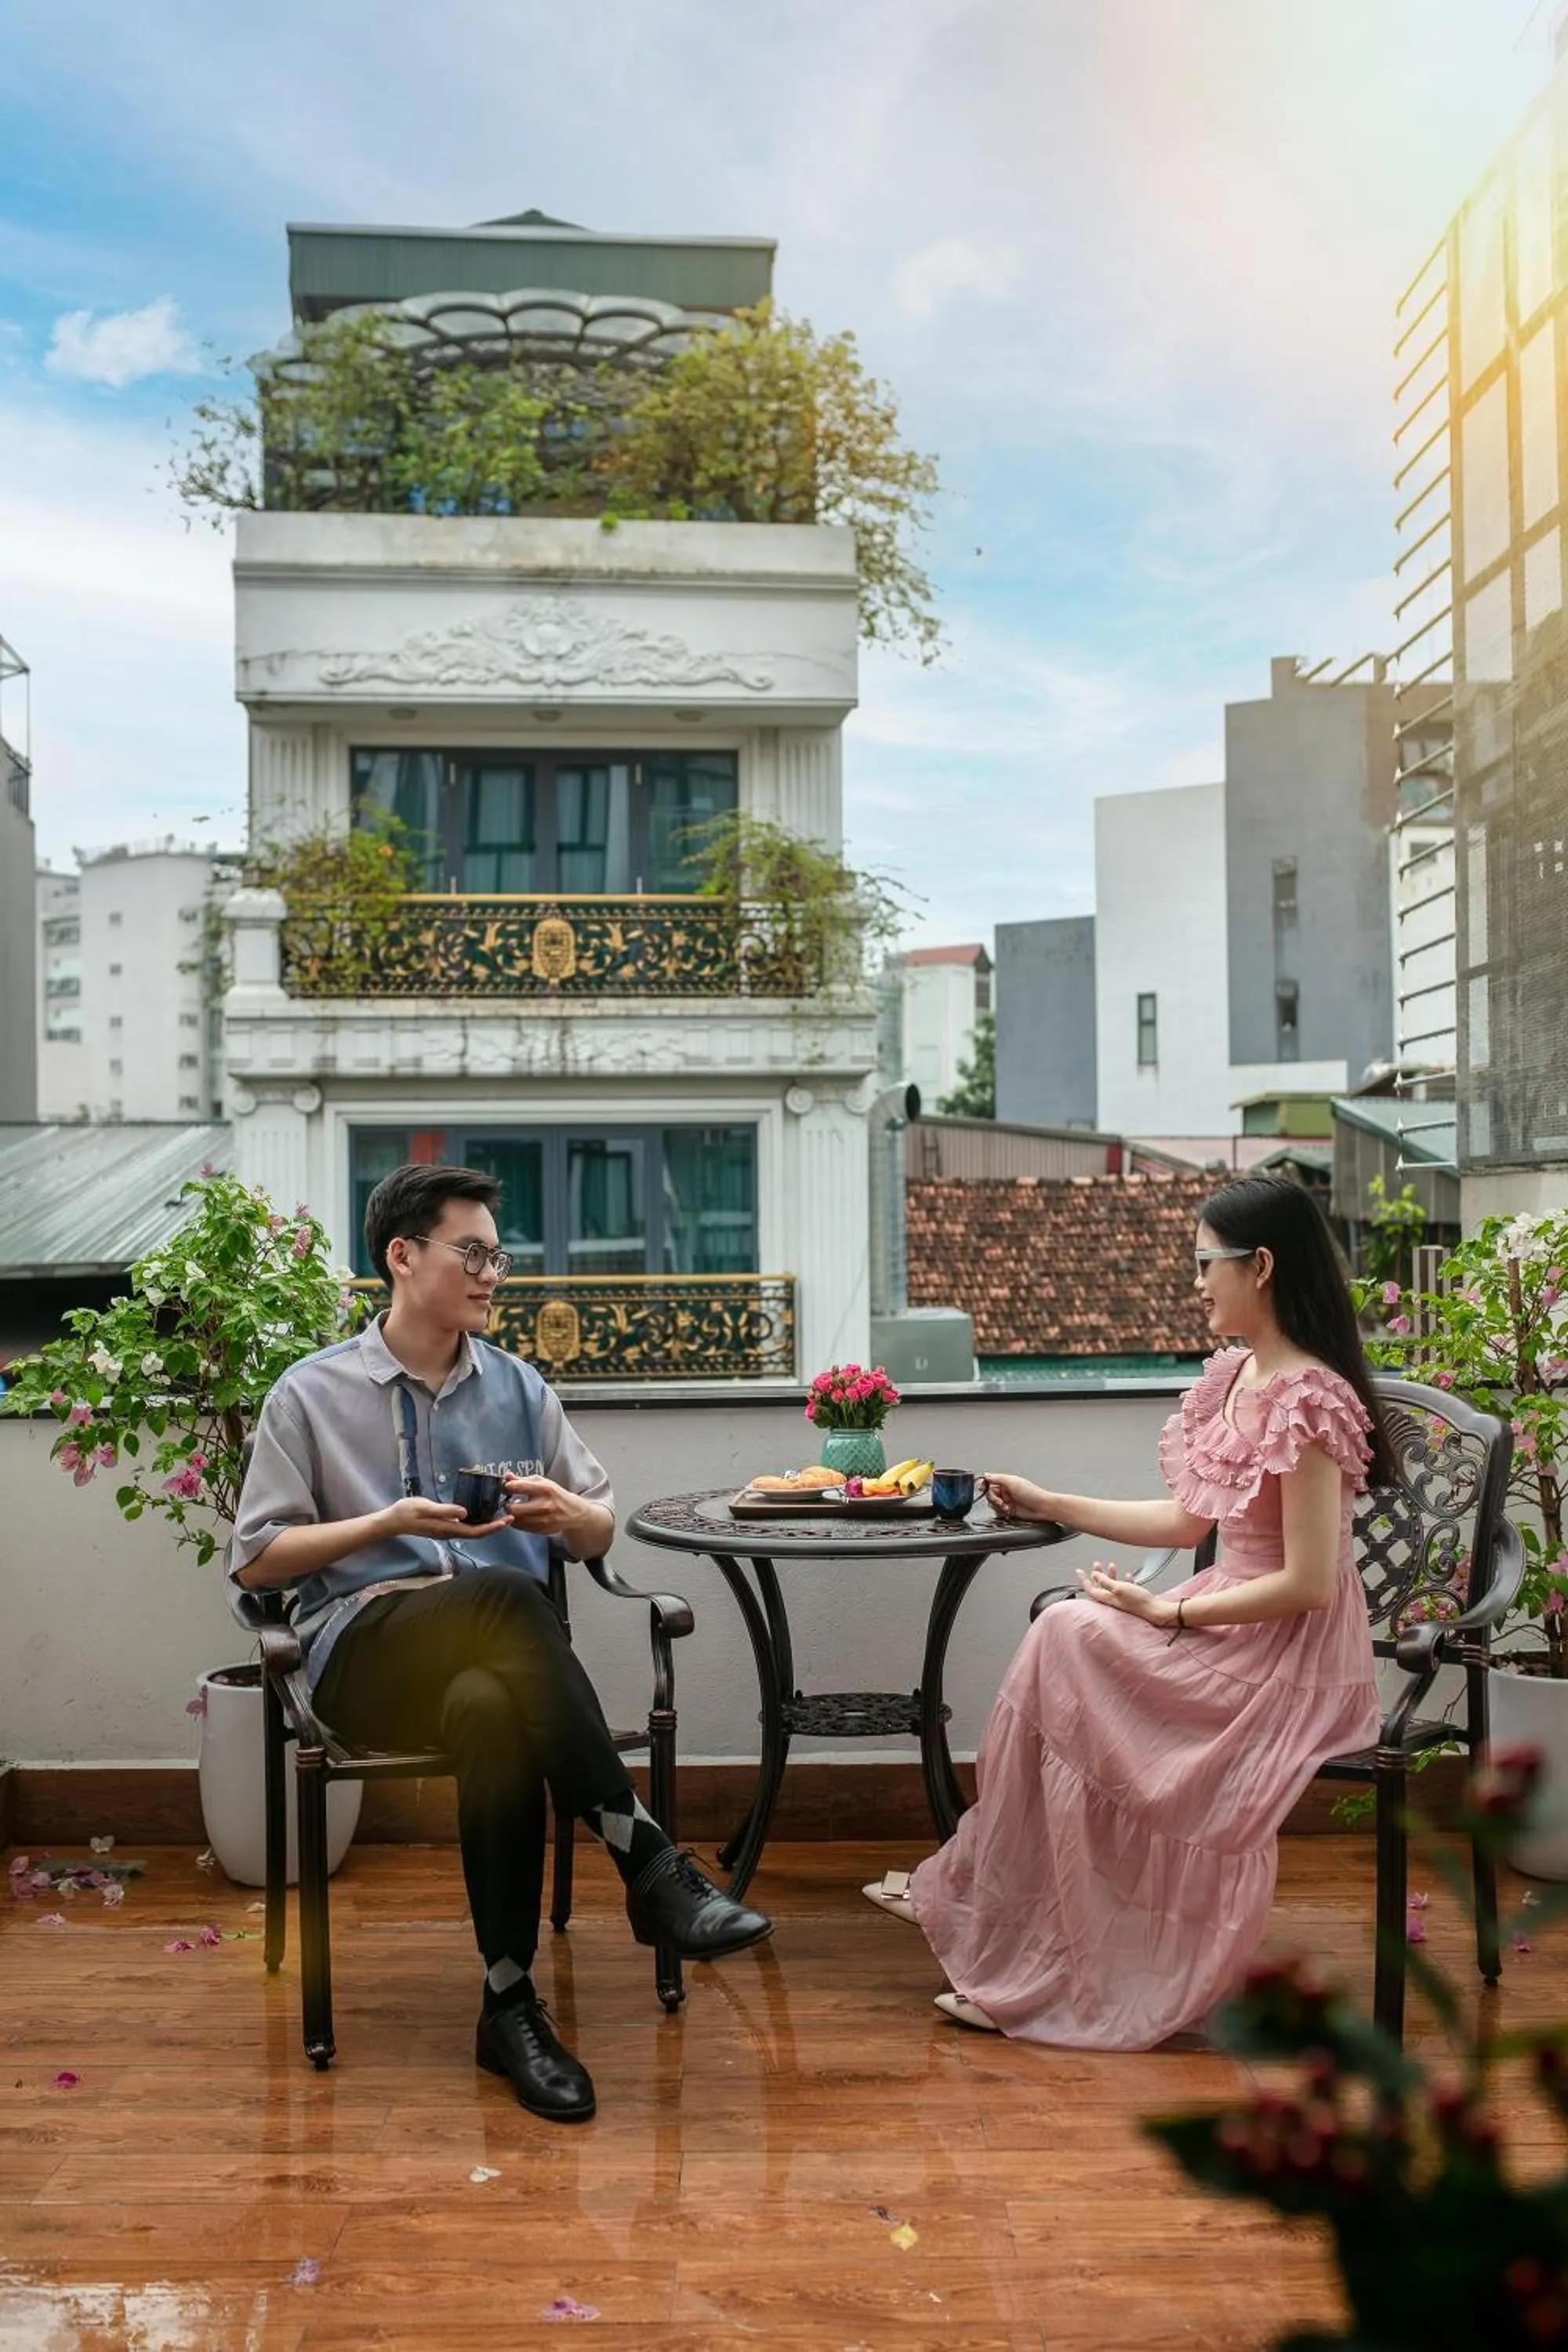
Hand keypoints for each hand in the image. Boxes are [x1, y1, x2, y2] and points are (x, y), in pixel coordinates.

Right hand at [380, 1495, 508, 1540]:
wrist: (392, 1521)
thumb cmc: (407, 1512)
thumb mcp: (425, 1507)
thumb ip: (445, 1510)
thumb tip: (465, 1512)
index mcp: (448, 1529)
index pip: (476, 1531)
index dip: (492, 1527)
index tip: (507, 1520)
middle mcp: (450, 1532)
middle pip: (477, 1533)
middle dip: (495, 1527)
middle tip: (511, 1516)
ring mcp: (447, 1530)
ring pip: (472, 1531)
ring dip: (488, 1525)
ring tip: (501, 1515)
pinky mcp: (444, 1527)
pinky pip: (465, 1527)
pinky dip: (478, 1522)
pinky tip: (481, 1513)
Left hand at [502, 1474, 584, 1539]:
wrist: (573, 1513)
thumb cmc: (555, 1495)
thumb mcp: (542, 1482)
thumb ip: (523, 1479)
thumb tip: (507, 1476)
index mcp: (544, 1489)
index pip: (516, 1487)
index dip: (507, 1486)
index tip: (507, 1486)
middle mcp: (543, 1506)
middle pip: (512, 1508)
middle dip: (507, 1504)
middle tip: (509, 1501)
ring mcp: (542, 1520)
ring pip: (515, 1520)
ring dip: (512, 1514)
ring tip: (517, 1508)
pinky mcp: (540, 1530)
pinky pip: (520, 1527)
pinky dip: (517, 1521)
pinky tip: (523, 1515)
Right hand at [981, 1472, 1054, 1523]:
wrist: (1042, 1507)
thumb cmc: (1032, 1493)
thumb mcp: (1013, 1482)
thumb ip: (997, 1478)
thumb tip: (985, 1475)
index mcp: (1006, 1481)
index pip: (989, 1481)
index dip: (984, 1485)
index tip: (982, 1488)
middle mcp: (1006, 1491)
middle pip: (989, 1494)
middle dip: (993, 1498)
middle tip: (1000, 1500)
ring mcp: (1007, 1501)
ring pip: (993, 1504)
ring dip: (997, 1506)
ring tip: (1006, 1506)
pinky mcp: (1009, 1511)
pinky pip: (998, 1512)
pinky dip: (1001, 1512)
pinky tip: (1008, 1511)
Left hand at [1077, 1561, 1177, 1626]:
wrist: (1155, 1611)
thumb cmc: (1138, 1602)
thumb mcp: (1118, 1588)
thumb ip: (1105, 1581)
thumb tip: (1095, 1575)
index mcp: (1106, 1599)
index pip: (1090, 1589)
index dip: (1084, 1579)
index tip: (1079, 1571)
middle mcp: (1112, 1601)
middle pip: (1100, 1586)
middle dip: (1098, 1574)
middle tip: (1097, 1565)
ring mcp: (1121, 1601)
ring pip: (1111, 1586)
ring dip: (1111, 1575)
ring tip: (1112, 1566)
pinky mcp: (1130, 1600)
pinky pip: (1123, 1588)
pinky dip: (1124, 1580)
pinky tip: (1128, 1575)